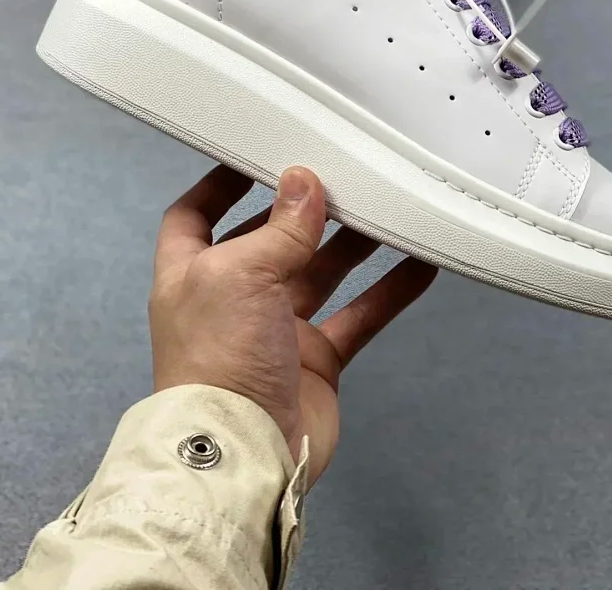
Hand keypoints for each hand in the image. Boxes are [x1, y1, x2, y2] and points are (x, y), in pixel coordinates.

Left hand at [149, 165, 436, 484]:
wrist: (243, 456)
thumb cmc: (217, 364)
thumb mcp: (240, 275)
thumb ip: (279, 228)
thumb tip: (304, 183)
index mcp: (193, 273)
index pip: (196, 215)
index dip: (222, 184)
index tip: (257, 155)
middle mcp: (231, 299)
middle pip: (270, 239)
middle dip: (303, 210)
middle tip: (341, 177)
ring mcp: (275, 331)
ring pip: (320, 273)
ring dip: (353, 243)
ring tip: (387, 207)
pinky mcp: (315, 361)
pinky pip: (357, 316)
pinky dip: (387, 291)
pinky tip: (418, 265)